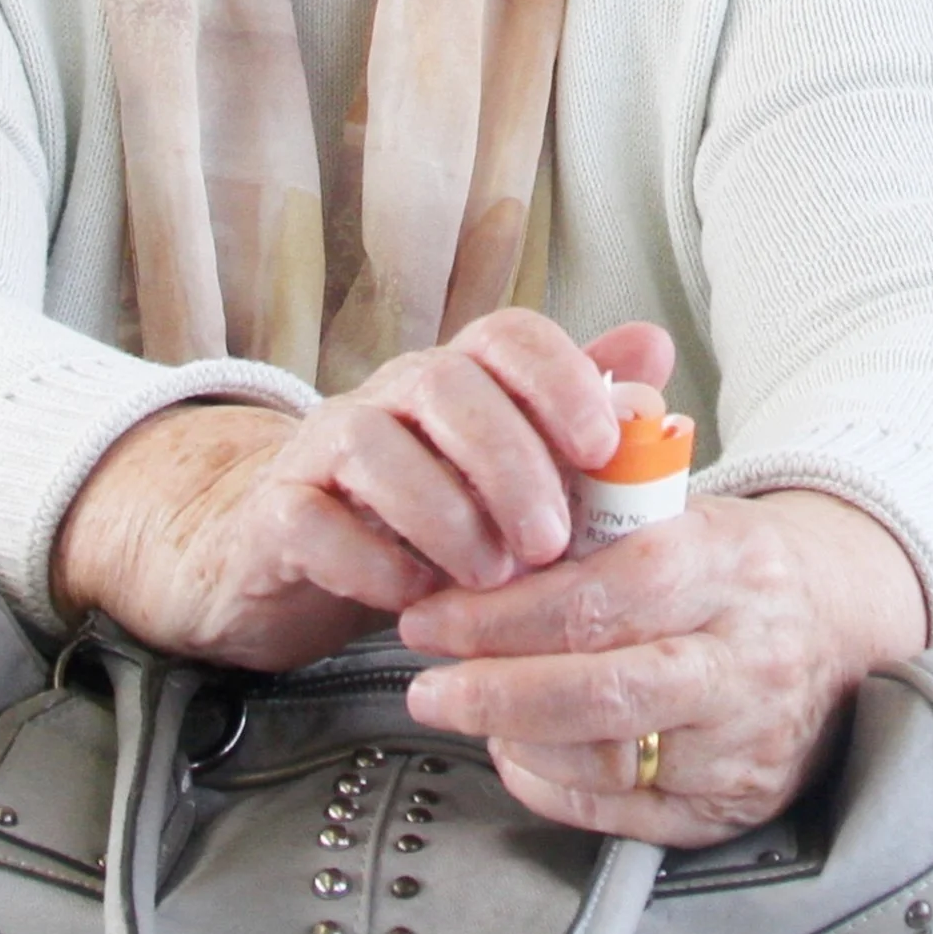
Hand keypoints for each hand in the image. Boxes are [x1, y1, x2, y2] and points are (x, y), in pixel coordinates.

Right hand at [50, 312, 674, 669]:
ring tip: (492, 577)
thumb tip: (656, 350)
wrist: (299, 561)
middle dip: (510, 463)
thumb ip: (582, 418)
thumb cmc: (431, 512)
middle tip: (552, 541)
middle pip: (447, 386)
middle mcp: (390, 396)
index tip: (604, 448)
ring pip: (375, 446)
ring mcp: (325, 448)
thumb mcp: (515, 471)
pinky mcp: (277, 514)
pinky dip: (369, 560)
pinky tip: (414, 597)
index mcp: (460, 377)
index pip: (508, 336)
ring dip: (445, 514)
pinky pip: (311, 520)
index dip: (561, 379)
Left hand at [396, 488, 927, 844]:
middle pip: (604, 689)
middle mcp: (747, 658)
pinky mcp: (736, 805)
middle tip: (427, 685)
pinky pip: (622, 812)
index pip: (606, 593)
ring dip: (515, 737)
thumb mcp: (691, 511)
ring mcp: (746, 739)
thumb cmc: (741, 566)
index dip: (506, 612)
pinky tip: (519, 751)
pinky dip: (551, 783)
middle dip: (496, 690)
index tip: (434, 615)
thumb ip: (599, 514)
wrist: (849, 624)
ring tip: (469, 711)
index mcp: (734, 564)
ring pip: (607, 757)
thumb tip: (478, 521)